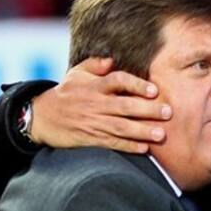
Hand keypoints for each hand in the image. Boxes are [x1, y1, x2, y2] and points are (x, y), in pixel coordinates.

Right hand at [30, 57, 171, 152]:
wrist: (41, 116)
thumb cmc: (66, 92)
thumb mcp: (77, 73)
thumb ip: (96, 64)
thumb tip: (112, 60)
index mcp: (95, 85)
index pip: (118, 81)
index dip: (136, 85)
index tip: (154, 90)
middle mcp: (96, 104)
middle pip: (124, 106)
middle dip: (147, 110)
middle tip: (168, 112)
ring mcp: (93, 122)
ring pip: (121, 127)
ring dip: (142, 131)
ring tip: (161, 135)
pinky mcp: (90, 138)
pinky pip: (111, 143)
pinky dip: (128, 147)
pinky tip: (144, 149)